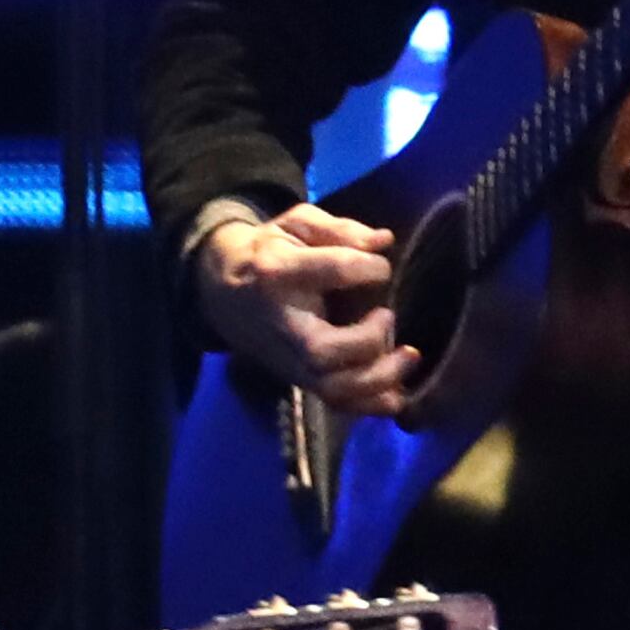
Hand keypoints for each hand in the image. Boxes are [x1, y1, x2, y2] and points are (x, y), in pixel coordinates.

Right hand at [190, 202, 417, 418]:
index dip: (368, 268)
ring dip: (378, 378)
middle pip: (322, 349)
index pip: (331, 270)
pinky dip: (370, 404)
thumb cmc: (269, 253)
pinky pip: (334, 402)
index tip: (380, 268)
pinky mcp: (298, 378)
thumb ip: (340, 230)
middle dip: (368, 340)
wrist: (222, 291)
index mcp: (278, 273)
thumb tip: (383, 241)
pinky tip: (397, 394)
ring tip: (408, 355)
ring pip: (331, 385)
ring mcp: (288, 358)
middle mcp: (283, 323)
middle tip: (388, 316)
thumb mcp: (296, 226)